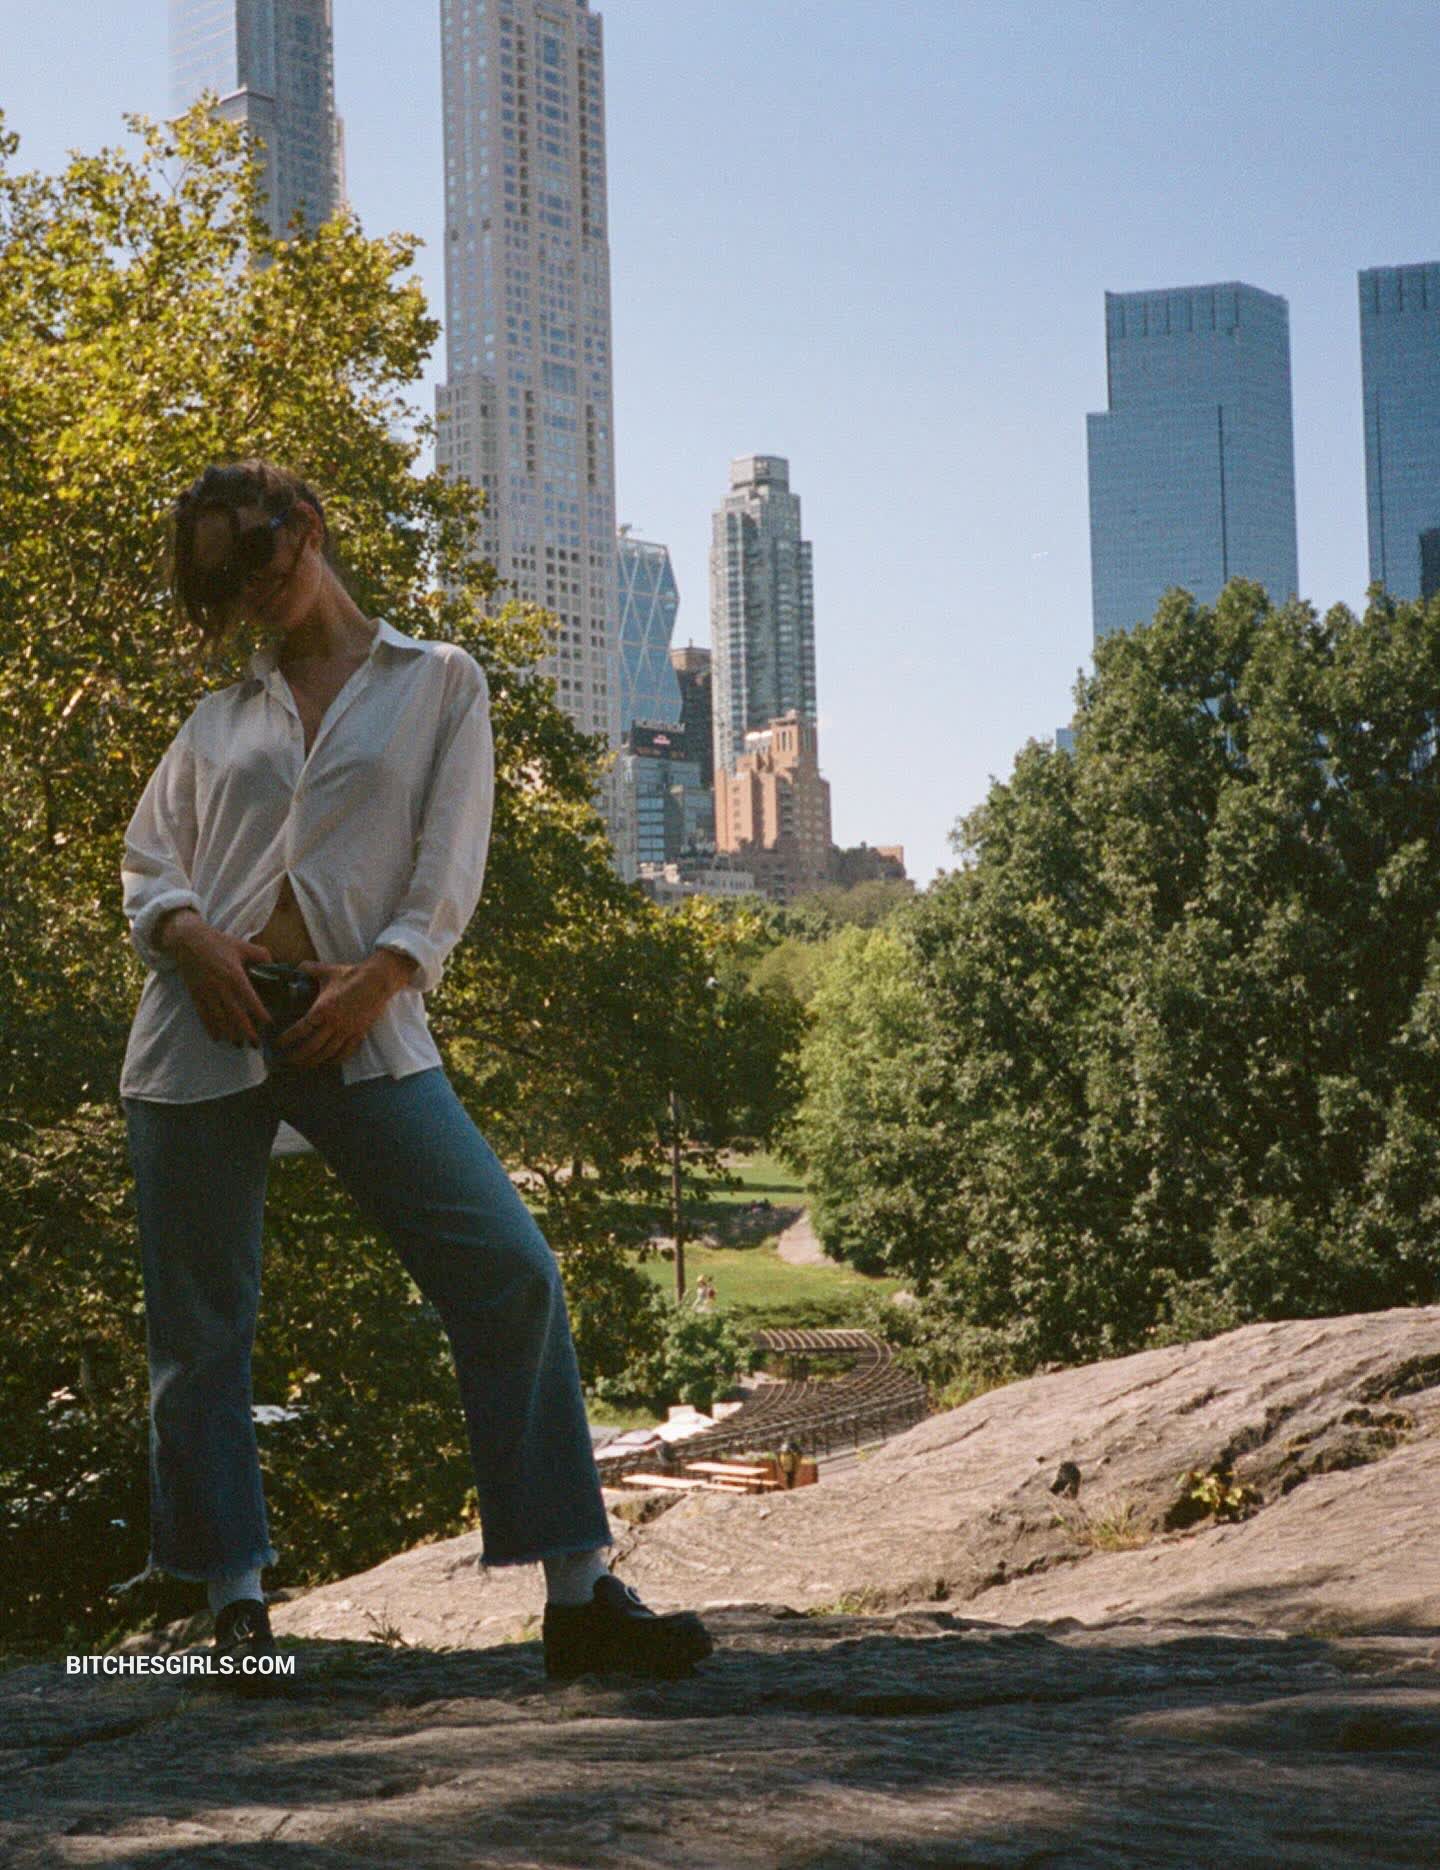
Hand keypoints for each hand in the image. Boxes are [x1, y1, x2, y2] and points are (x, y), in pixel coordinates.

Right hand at [167, 916, 275, 1047]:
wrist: (188, 940)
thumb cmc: (217, 942)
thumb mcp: (242, 945)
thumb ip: (261, 955)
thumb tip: (274, 964)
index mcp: (234, 975)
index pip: (250, 999)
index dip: (259, 1013)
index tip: (268, 1024)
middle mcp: (220, 987)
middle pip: (235, 1015)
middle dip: (246, 1032)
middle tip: (256, 1044)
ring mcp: (206, 992)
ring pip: (219, 1019)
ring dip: (229, 1034)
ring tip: (239, 1045)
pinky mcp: (196, 994)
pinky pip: (203, 1015)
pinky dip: (210, 1028)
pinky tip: (217, 1038)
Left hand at [274, 955, 407, 1066]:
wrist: (378, 980)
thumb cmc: (352, 975)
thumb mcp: (327, 970)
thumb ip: (310, 969)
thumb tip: (297, 966)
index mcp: (322, 1009)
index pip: (301, 1029)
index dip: (288, 1038)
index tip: (279, 1043)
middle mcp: (334, 1023)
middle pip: (312, 1047)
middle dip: (297, 1056)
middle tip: (287, 1060)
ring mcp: (347, 1030)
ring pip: (328, 1053)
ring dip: (314, 1061)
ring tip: (304, 1065)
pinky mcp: (359, 1033)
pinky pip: (346, 1052)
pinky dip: (336, 1060)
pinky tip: (328, 1062)